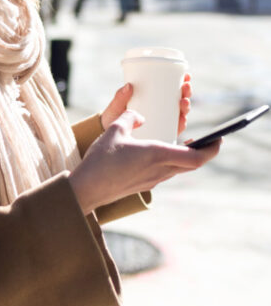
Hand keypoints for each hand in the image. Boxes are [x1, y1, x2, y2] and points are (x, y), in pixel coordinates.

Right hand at [69, 109, 219, 214]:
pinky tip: (160, 154)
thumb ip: (129, 117)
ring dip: (186, 157)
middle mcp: (159, 170)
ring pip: (179, 169)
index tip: (218, 139)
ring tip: (185, 144)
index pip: (196, 157)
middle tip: (207, 140)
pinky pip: (165, 172)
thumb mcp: (114, 129)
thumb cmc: (101, 159)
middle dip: (203, 152)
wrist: (88, 188)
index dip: (211, 149)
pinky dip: (171, 162)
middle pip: (192, 165)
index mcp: (157, 155)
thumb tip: (139, 116)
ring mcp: (152, 180)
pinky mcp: (144, 184)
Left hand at [100, 74, 191, 134]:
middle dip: (186, 93)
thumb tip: (128, 86)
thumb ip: (120, 97)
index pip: (170, 90)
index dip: (182, 82)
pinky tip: (183, 120)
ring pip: (180, 114)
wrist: (105, 138)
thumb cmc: (112, 119)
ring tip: (184, 101)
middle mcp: (160, 111)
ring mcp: (161, 124)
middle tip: (185, 87)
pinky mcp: (160, 136)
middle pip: (179, 100)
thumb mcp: (116, 107)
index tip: (186, 75)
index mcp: (153, 100)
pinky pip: (174, 131)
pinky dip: (181, 125)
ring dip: (186, 106)